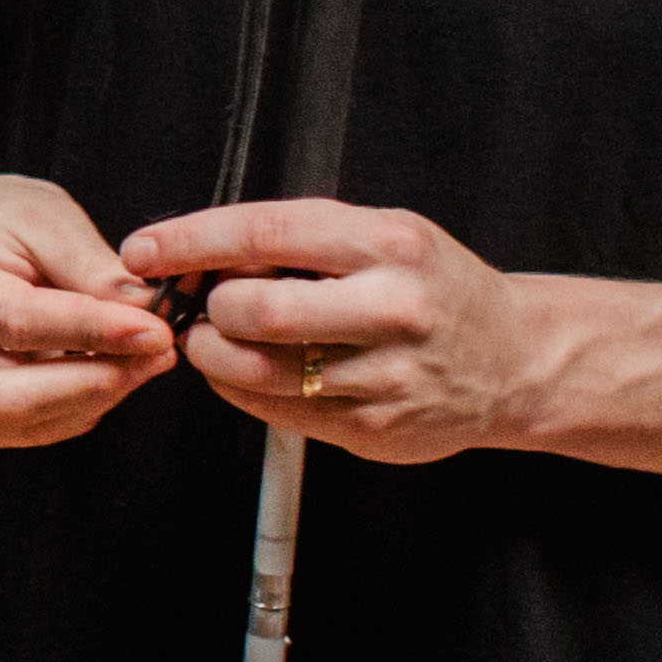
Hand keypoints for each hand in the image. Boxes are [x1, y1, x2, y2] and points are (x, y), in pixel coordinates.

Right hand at [0, 165, 179, 448]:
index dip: (93, 333)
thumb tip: (145, 315)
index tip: (154, 330)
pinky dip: (81, 407)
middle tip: (158, 352)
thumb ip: (93, 269)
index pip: (19, 322)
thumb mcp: (46, 217)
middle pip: (12, 395)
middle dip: (97, 381)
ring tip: (144, 357)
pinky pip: (31, 430)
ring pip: (24, 420)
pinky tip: (108, 372)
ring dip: (97, 396)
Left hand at [126, 196, 540, 464]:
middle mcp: (390, 309)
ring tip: (224, 339)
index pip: (265, 234)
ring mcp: (383, 376)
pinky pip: (275, 412)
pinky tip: (261, 371)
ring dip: (216, 354)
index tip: (145, 251)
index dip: (191, 241)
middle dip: (209, 308)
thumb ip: (302, 241)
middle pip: (252, 312)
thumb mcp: (383, 236)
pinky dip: (245, 390)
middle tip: (207, 305)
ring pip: (255, 370)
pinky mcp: (373, 427)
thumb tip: (202, 254)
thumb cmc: (435, 288)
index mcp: (389, 245)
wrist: (517, 360)